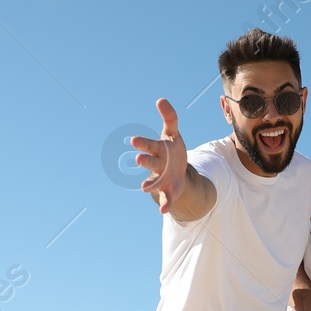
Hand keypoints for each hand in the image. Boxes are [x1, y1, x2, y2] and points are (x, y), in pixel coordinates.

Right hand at [131, 98, 186, 213]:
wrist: (177, 173)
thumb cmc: (171, 151)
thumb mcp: (173, 134)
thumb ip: (170, 118)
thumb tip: (161, 99)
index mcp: (157, 150)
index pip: (150, 145)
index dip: (143, 143)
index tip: (134, 140)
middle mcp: (157, 165)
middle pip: (151, 162)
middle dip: (145, 161)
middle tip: (138, 159)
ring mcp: (162, 179)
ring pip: (154, 182)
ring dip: (150, 184)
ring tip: (144, 188)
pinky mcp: (169, 191)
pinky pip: (166, 199)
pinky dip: (165, 204)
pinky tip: (163, 211)